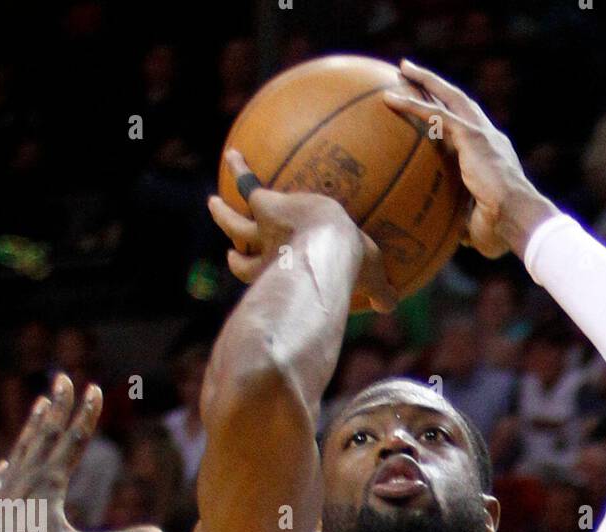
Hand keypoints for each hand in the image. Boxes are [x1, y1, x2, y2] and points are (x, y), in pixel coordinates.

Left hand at [0, 374, 163, 531]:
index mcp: (49, 485)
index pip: (73, 441)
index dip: (86, 414)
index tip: (93, 387)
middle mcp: (27, 481)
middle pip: (46, 435)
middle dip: (58, 406)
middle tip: (62, 378)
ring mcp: (8, 493)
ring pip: (23, 450)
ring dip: (34, 427)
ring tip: (40, 406)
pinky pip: (4, 479)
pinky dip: (10, 466)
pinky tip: (6, 466)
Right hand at [209, 151, 395, 312]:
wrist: (326, 247)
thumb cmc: (349, 270)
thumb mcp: (371, 281)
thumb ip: (380, 293)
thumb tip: (392, 305)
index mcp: (287, 276)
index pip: (271, 280)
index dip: (260, 277)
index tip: (250, 272)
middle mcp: (266, 258)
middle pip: (242, 260)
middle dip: (236, 255)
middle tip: (230, 250)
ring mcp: (263, 231)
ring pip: (234, 223)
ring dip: (223, 215)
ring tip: (213, 203)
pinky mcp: (266, 205)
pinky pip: (248, 183)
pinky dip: (239, 168)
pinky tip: (233, 153)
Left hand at [382, 59, 555, 258]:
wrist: (517, 219)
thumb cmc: (501, 231)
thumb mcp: (477, 225)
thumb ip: (463, 221)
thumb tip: (450, 234)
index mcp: (491, 156)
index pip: (467, 129)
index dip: (451, 115)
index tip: (435, 106)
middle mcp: (489, 137)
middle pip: (459, 102)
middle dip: (437, 86)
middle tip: (413, 74)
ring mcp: (481, 134)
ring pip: (449, 97)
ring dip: (426, 81)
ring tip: (402, 69)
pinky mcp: (472, 137)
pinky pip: (437, 115)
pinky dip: (414, 105)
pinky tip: (391, 99)